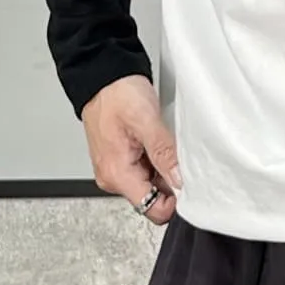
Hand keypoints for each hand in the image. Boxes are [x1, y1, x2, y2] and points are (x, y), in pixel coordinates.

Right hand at [82, 74, 180, 221]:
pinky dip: (154, 163)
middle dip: (168, 183)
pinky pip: (144, 173)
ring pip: (150, 187)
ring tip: (157, 143)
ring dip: (161, 170)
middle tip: (170, 154)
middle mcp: (113, 179)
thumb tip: (180, 180)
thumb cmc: (116, 92)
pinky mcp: (119, 163)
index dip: (174, 201)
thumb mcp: (146, 120)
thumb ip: (164, 154)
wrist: (100, 73)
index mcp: (117, 175)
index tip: (184, 181)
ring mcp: (115, 172)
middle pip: (153, 201)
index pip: (154, 211)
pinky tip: (152, 143)